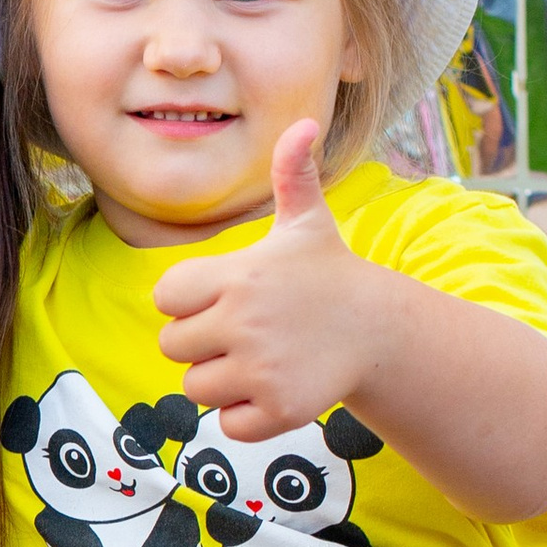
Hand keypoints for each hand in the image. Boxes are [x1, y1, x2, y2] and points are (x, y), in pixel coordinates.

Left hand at [150, 120, 380, 435]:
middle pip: (173, 345)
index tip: (223, 298)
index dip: (187, 301)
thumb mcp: (308, 223)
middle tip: (244, 332)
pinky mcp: (278, 409)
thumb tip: (306, 121)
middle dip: (200, 343)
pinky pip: (228, 425)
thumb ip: (293, 174)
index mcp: (237, 275)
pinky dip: (246, 415)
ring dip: (221, 381)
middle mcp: (243, 321)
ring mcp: (260, 368)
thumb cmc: (330, 275)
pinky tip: (275, 388)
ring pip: (196, 388)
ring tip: (261, 359)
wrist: (380, 330)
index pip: (166, 298)